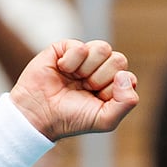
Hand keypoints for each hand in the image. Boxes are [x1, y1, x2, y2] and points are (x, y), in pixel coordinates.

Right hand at [9, 39, 138, 140]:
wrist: (38, 114)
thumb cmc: (71, 119)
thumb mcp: (105, 120)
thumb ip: (127, 103)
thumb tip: (126, 76)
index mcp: (112, 84)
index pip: (128, 77)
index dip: (113, 89)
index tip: (97, 99)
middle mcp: (101, 68)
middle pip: (119, 59)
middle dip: (100, 78)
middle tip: (84, 89)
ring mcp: (84, 57)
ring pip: (103, 48)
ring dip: (87, 69)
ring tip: (74, 79)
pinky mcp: (66, 48)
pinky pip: (80, 47)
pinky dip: (70, 62)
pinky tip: (62, 70)